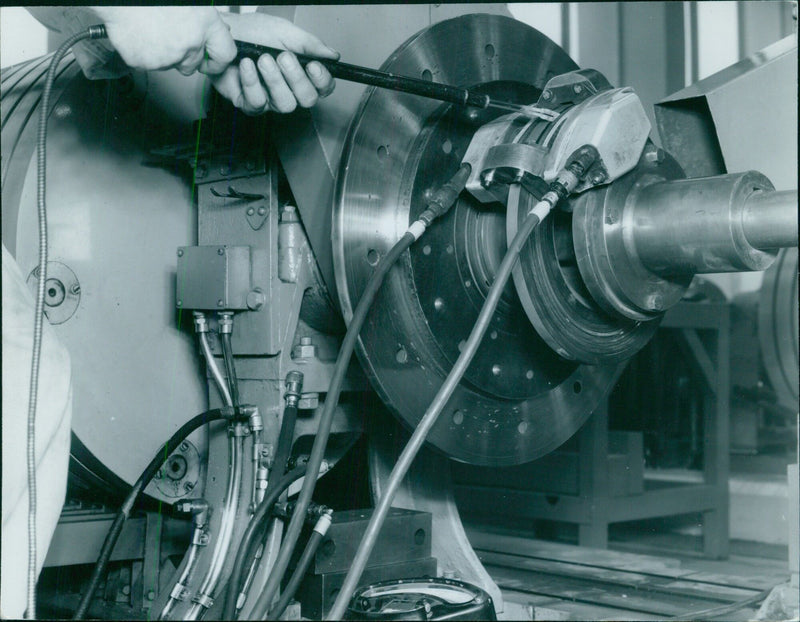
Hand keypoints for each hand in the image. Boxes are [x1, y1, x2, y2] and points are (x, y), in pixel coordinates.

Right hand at [91, 7, 236, 74]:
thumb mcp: (192, 2)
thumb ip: (204, 21)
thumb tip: (214, 34)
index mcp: (205, 24)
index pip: (226, 54)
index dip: (218, 60)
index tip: (211, 61)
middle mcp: (190, 44)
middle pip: (193, 64)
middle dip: (184, 56)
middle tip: (169, 35)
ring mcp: (167, 57)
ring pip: (169, 65)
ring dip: (162, 52)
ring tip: (151, 28)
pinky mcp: (144, 63)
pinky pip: (147, 64)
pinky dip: (142, 53)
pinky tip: (139, 33)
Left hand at [213, 13, 337, 114]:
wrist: (222, 33)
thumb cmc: (253, 32)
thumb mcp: (285, 31)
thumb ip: (310, 44)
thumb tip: (332, 55)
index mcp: (303, 74)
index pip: (324, 88)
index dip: (322, 81)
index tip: (313, 65)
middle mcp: (290, 90)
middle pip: (307, 100)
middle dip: (297, 78)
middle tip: (284, 57)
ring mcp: (270, 100)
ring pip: (285, 105)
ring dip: (274, 80)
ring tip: (263, 59)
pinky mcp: (249, 103)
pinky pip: (257, 103)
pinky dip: (252, 82)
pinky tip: (247, 65)